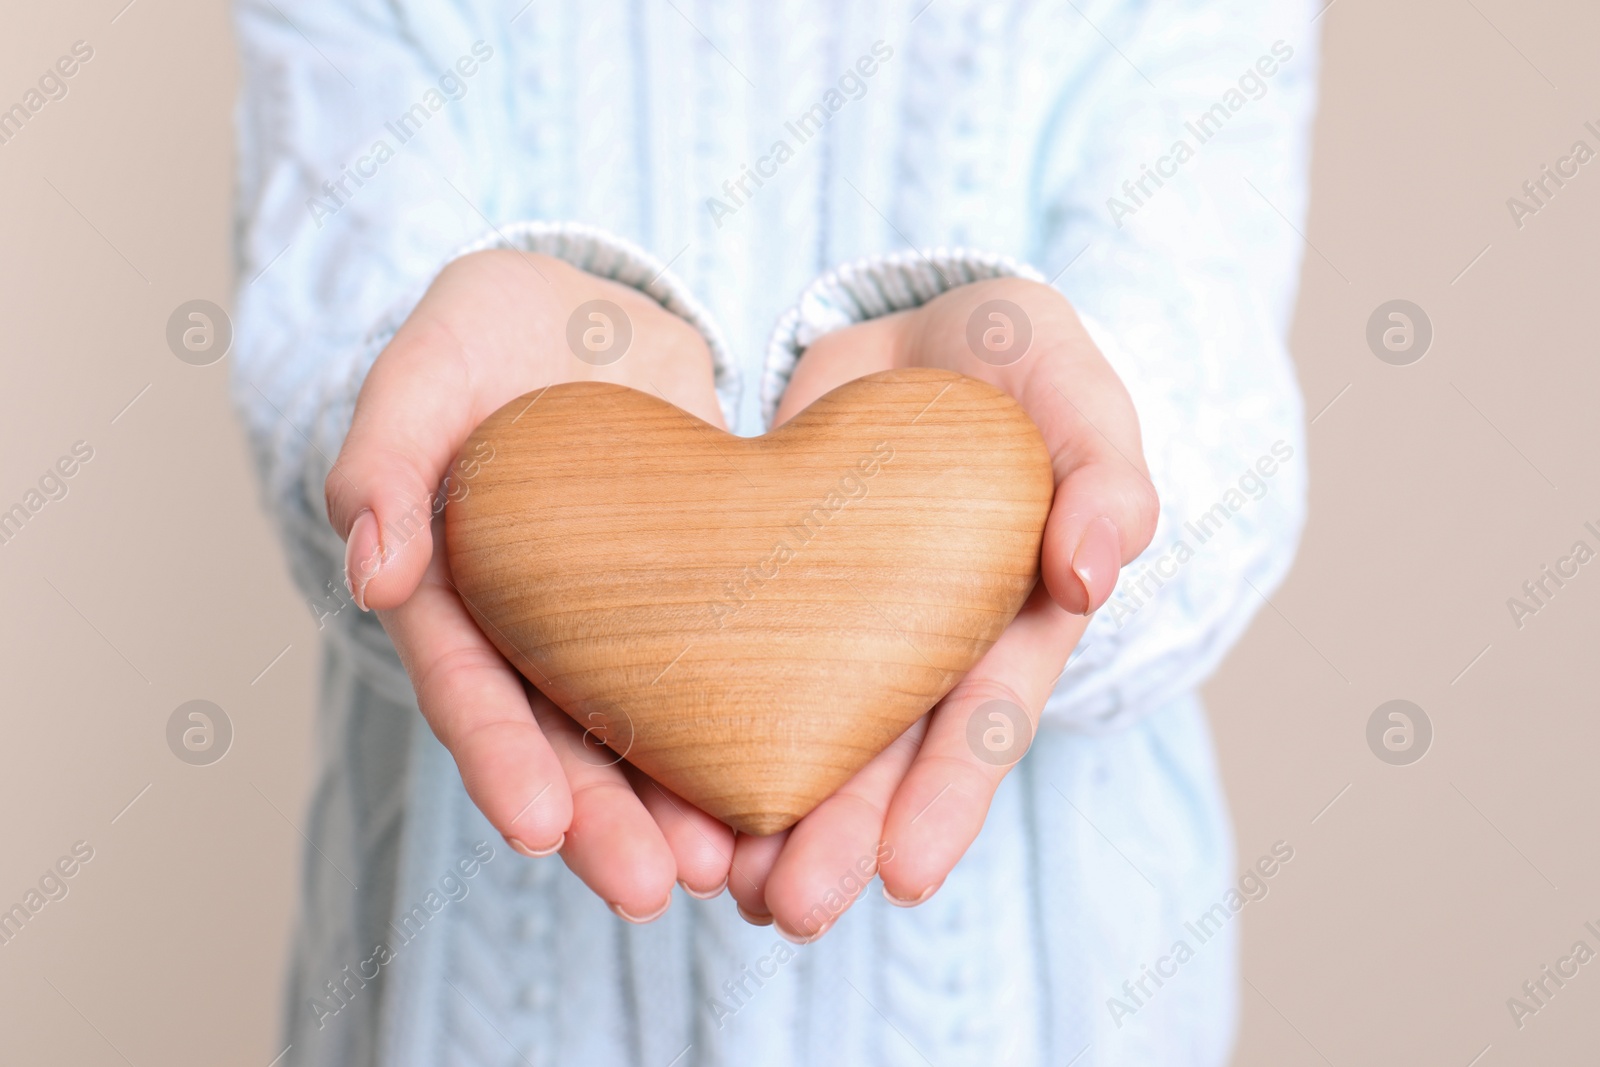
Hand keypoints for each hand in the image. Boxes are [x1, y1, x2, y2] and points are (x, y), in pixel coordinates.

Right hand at [326, 249, 735, 920]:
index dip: (500, 761)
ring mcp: (610, 625)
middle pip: (559, 744)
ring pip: (639, 733)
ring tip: (728, 870)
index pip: (468, 689)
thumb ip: (385, 456)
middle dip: (603, 823)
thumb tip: (372, 574)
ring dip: (676, 808)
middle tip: (654, 890)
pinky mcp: (692, 601)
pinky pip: (717, 676)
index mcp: (452, 588)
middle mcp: (529, 629)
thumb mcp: (428, 363)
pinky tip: (787, 789)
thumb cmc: (490, 330)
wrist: (595, 307)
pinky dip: (740, 733)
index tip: (539, 830)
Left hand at [727, 277, 1158, 939]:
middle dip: (840, 837)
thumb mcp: (1078, 394)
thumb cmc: (1023, 362)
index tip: (904, 876)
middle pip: (884, 755)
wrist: (920, 331)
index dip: (947, 798)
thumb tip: (1093, 573)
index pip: (981, 718)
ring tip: (723, 886)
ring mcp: (847, 622)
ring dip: (769, 812)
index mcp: (1008, 615)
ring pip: (806, 730)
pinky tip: (665, 783)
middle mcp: (925, 642)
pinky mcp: (771, 584)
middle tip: (791, 910)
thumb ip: (1104, 475)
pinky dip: (707, 721)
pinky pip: (738, 660)